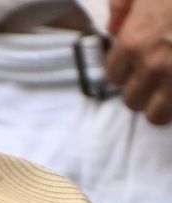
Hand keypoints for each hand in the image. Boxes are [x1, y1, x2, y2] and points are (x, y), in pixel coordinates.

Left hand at [105, 0, 171, 124]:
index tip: (135, 67)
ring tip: (168, 92)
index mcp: (134, 41)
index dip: (124, 72)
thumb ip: (122, 5)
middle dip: (141, 91)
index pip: (113, 76)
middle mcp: (153, 64)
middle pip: (132, 100)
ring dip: (160, 106)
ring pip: (156, 115)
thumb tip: (112, 28)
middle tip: (155, 79)